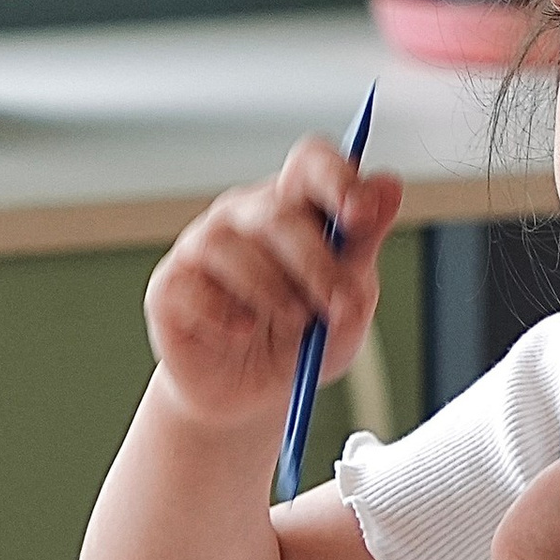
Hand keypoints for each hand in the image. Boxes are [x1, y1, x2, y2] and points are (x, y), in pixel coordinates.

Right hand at [142, 136, 403, 431]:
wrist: (257, 397)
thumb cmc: (303, 339)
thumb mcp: (351, 298)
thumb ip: (365, 242)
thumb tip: (389, 186)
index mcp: (294, 206)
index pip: (309, 163)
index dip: (336, 179)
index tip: (360, 215)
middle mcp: (244, 215)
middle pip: (278, 211)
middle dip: (317, 264)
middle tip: (340, 306)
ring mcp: (201, 246)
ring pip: (234, 249)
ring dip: (276, 294)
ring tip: (295, 324)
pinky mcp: (170, 286)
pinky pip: (196, 291)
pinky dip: (229, 318)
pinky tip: (243, 333)